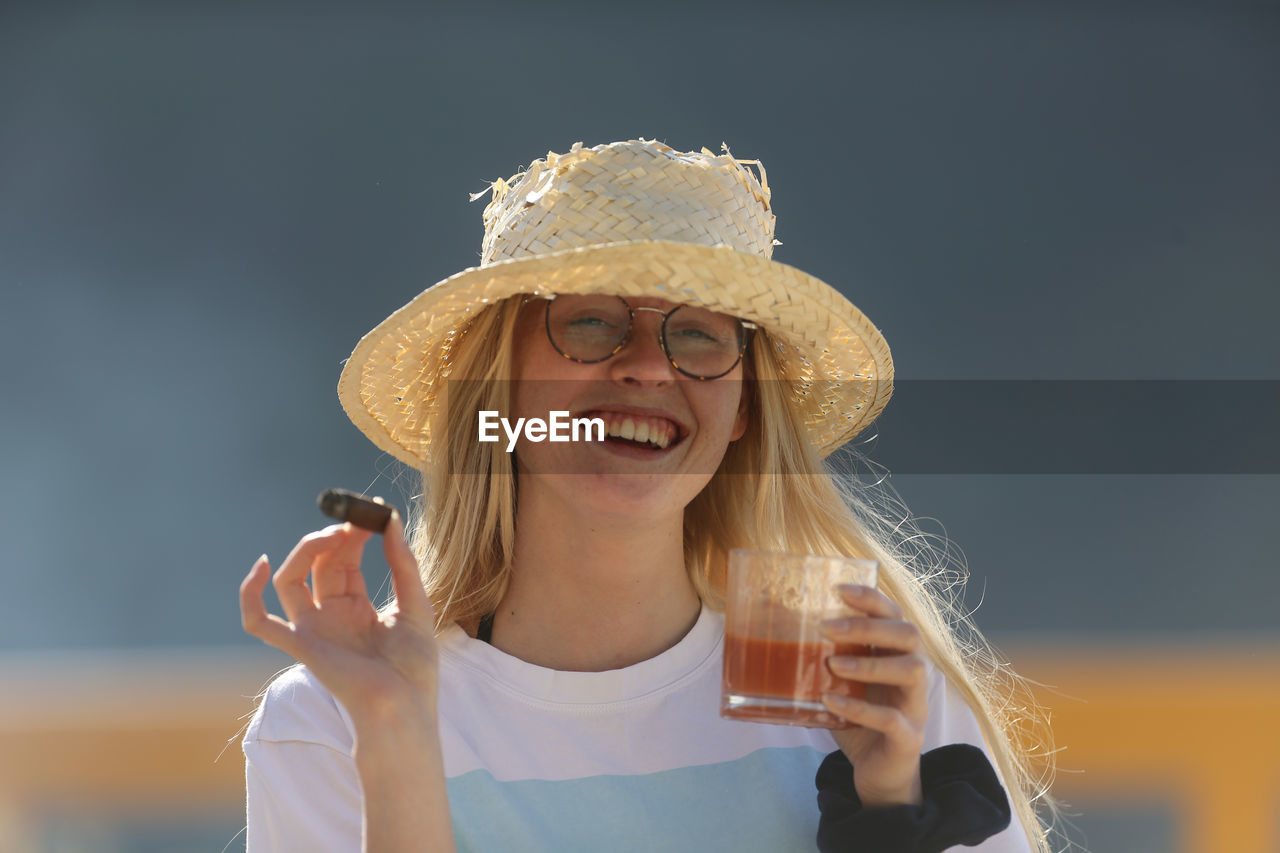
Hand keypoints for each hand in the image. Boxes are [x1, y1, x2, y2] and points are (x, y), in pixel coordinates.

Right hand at [239, 509, 439, 723]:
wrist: (406, 706)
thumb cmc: (414, 666)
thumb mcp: (416, 605)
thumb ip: (403, 564)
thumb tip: (393, 520)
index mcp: (356, 607)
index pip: (345, 560)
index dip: (354, 534)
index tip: (374, 511)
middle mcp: (330, 615)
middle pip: (320, 564)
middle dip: (337, 537)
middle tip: (358, 520)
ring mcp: (313, 629)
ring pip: (290, 580)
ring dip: (306, 551)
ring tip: (334, 534)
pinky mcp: (300, 645)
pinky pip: (259, 622)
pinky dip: (248, 595)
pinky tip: (260, 565)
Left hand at [821, 584, 928, 807]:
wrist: (879, 773)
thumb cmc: (857, 720)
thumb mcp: (838, 684)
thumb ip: (818, 658)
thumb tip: (768, 623)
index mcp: (896, 654)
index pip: (893, 614)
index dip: (871, 598)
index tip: (838, 589)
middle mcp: (912, 674)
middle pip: (908, 634)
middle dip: (867, 625)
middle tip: (826, 627)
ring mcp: (915, 705)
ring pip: (913, 670)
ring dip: (870, 663)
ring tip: (832, 665)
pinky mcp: (908, 737)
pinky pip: (892, 718)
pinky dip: (860, 709)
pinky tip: (831, 703)